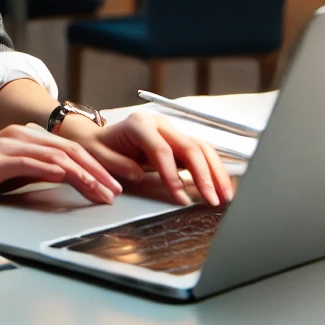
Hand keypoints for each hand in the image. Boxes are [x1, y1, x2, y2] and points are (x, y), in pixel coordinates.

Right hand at [0, 123, 123, 204]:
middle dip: (98, 171)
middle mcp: (20, 135)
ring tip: (101, 192)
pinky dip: (50, 169)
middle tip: (118, 191)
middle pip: (69, 150)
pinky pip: (29, 162)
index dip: (97, 167)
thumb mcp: (10, 173)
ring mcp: (7, 145)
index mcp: (25, 136)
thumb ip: (35, 171)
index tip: (115, 186)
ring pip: (55, 156)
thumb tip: (66, 179)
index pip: (70, 150)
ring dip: (83, 175)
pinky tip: (65, 177)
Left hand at [60, 113, 234, 207]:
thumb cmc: (98, 147)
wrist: (98, 138)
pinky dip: (213, 170)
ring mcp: (171, 130)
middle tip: (213, 201)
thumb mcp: (100, 156)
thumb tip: (137, 174)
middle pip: (189, 146)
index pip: (162, 150)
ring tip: (225, 197)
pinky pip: (201, 153)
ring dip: (216, 172)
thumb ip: (118, 164)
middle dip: (204, 175)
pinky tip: (221, 188)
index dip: (173, 175)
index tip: (181, 198)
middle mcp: (159, 123)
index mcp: (139, 125)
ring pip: (201, 147)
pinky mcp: (178, 141)